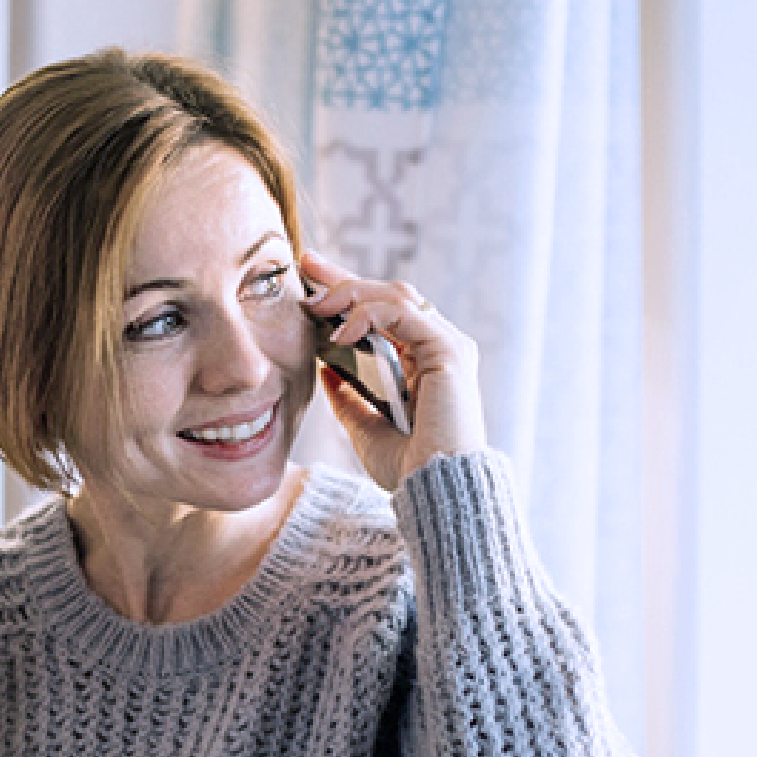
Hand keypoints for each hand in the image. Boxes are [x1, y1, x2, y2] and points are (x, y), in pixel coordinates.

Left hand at [300, 250, 484, 489]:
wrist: (433, 491)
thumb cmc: (409, 469)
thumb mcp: (366, 428)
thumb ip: (349, 398)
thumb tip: (325, 371)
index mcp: (424, 361)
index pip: (384, 312)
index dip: (348, 293)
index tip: (311, 282)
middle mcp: (439, 346)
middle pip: (390, 294)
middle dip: (345, 278)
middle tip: (306, 265)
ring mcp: (448, 345)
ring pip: (396, 296)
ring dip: (352, 294)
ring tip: (317, 305)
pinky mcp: (449, 350)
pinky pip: (403, 314)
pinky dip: (369, 316)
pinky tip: (340, 332)